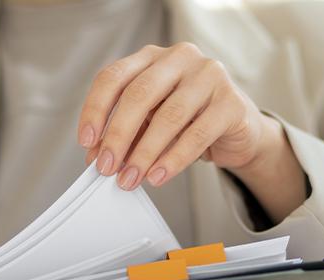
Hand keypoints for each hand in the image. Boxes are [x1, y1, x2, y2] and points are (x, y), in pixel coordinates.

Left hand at [77, 43, 306, 221]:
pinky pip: (198, 134)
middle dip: (118, 135)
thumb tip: (97, 156)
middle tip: (106, 167)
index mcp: (151, 57)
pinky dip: (174, 159)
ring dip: (144, 153)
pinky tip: (159, 176)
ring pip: (168, 116)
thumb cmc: (188, 121)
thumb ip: (125, 134)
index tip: (86, 142)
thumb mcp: (149, 123)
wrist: (237, 129)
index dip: (96, 110)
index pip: (113, 77)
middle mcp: (180, 58)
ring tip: (131, 178)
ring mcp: (209, 76)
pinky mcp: (231, 102)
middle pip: (139, 94)